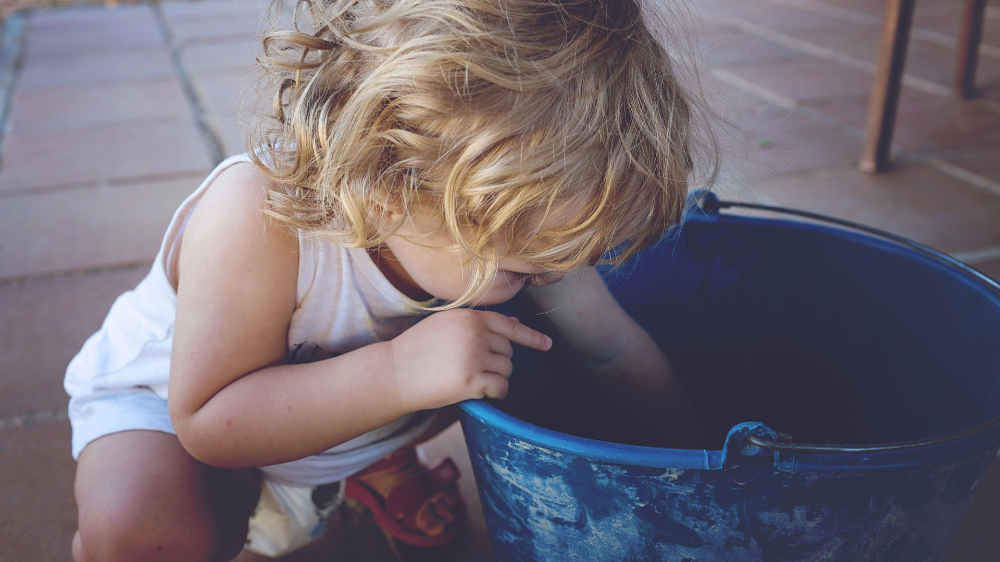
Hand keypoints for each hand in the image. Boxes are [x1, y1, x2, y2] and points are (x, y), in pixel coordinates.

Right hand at [389, 309, 551, 410]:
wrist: (394, 373)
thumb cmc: (418, 350)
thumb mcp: (447, 326)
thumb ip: (478, 324)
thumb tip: (514, 323)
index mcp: (470, 316)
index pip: (510, 326)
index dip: (531, 337)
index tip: (548, 345)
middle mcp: (475, 332)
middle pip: (508, 351)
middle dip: (496, 362)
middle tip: (469, 368)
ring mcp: (474, 355)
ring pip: (506, 370)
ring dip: (493, 378)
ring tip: (465, 377)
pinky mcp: (472, 379)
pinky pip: (500, 388)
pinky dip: (493, 393)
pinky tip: (474, 391)